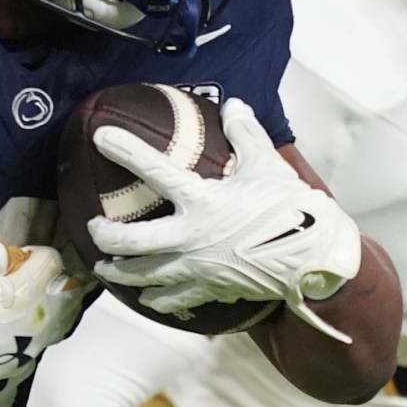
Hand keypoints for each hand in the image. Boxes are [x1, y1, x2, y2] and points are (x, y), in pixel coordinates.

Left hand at [88, 98, 362, 338]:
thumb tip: (234, 105)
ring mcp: (197, 269)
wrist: (314, 259)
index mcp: (201, 201)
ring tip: (104, 269)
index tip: (100, 137)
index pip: (154, 169)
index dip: (125, 149)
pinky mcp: (210, 290)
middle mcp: (190, 238)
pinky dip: (159, 300)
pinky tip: (148, 299)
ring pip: (144, 276)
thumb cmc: (292, 209)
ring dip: (120, 273)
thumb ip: (246, 135)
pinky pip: (175, 301)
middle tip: (92, 228)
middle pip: (131, 242)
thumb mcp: (268, 165)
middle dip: (105, 236)